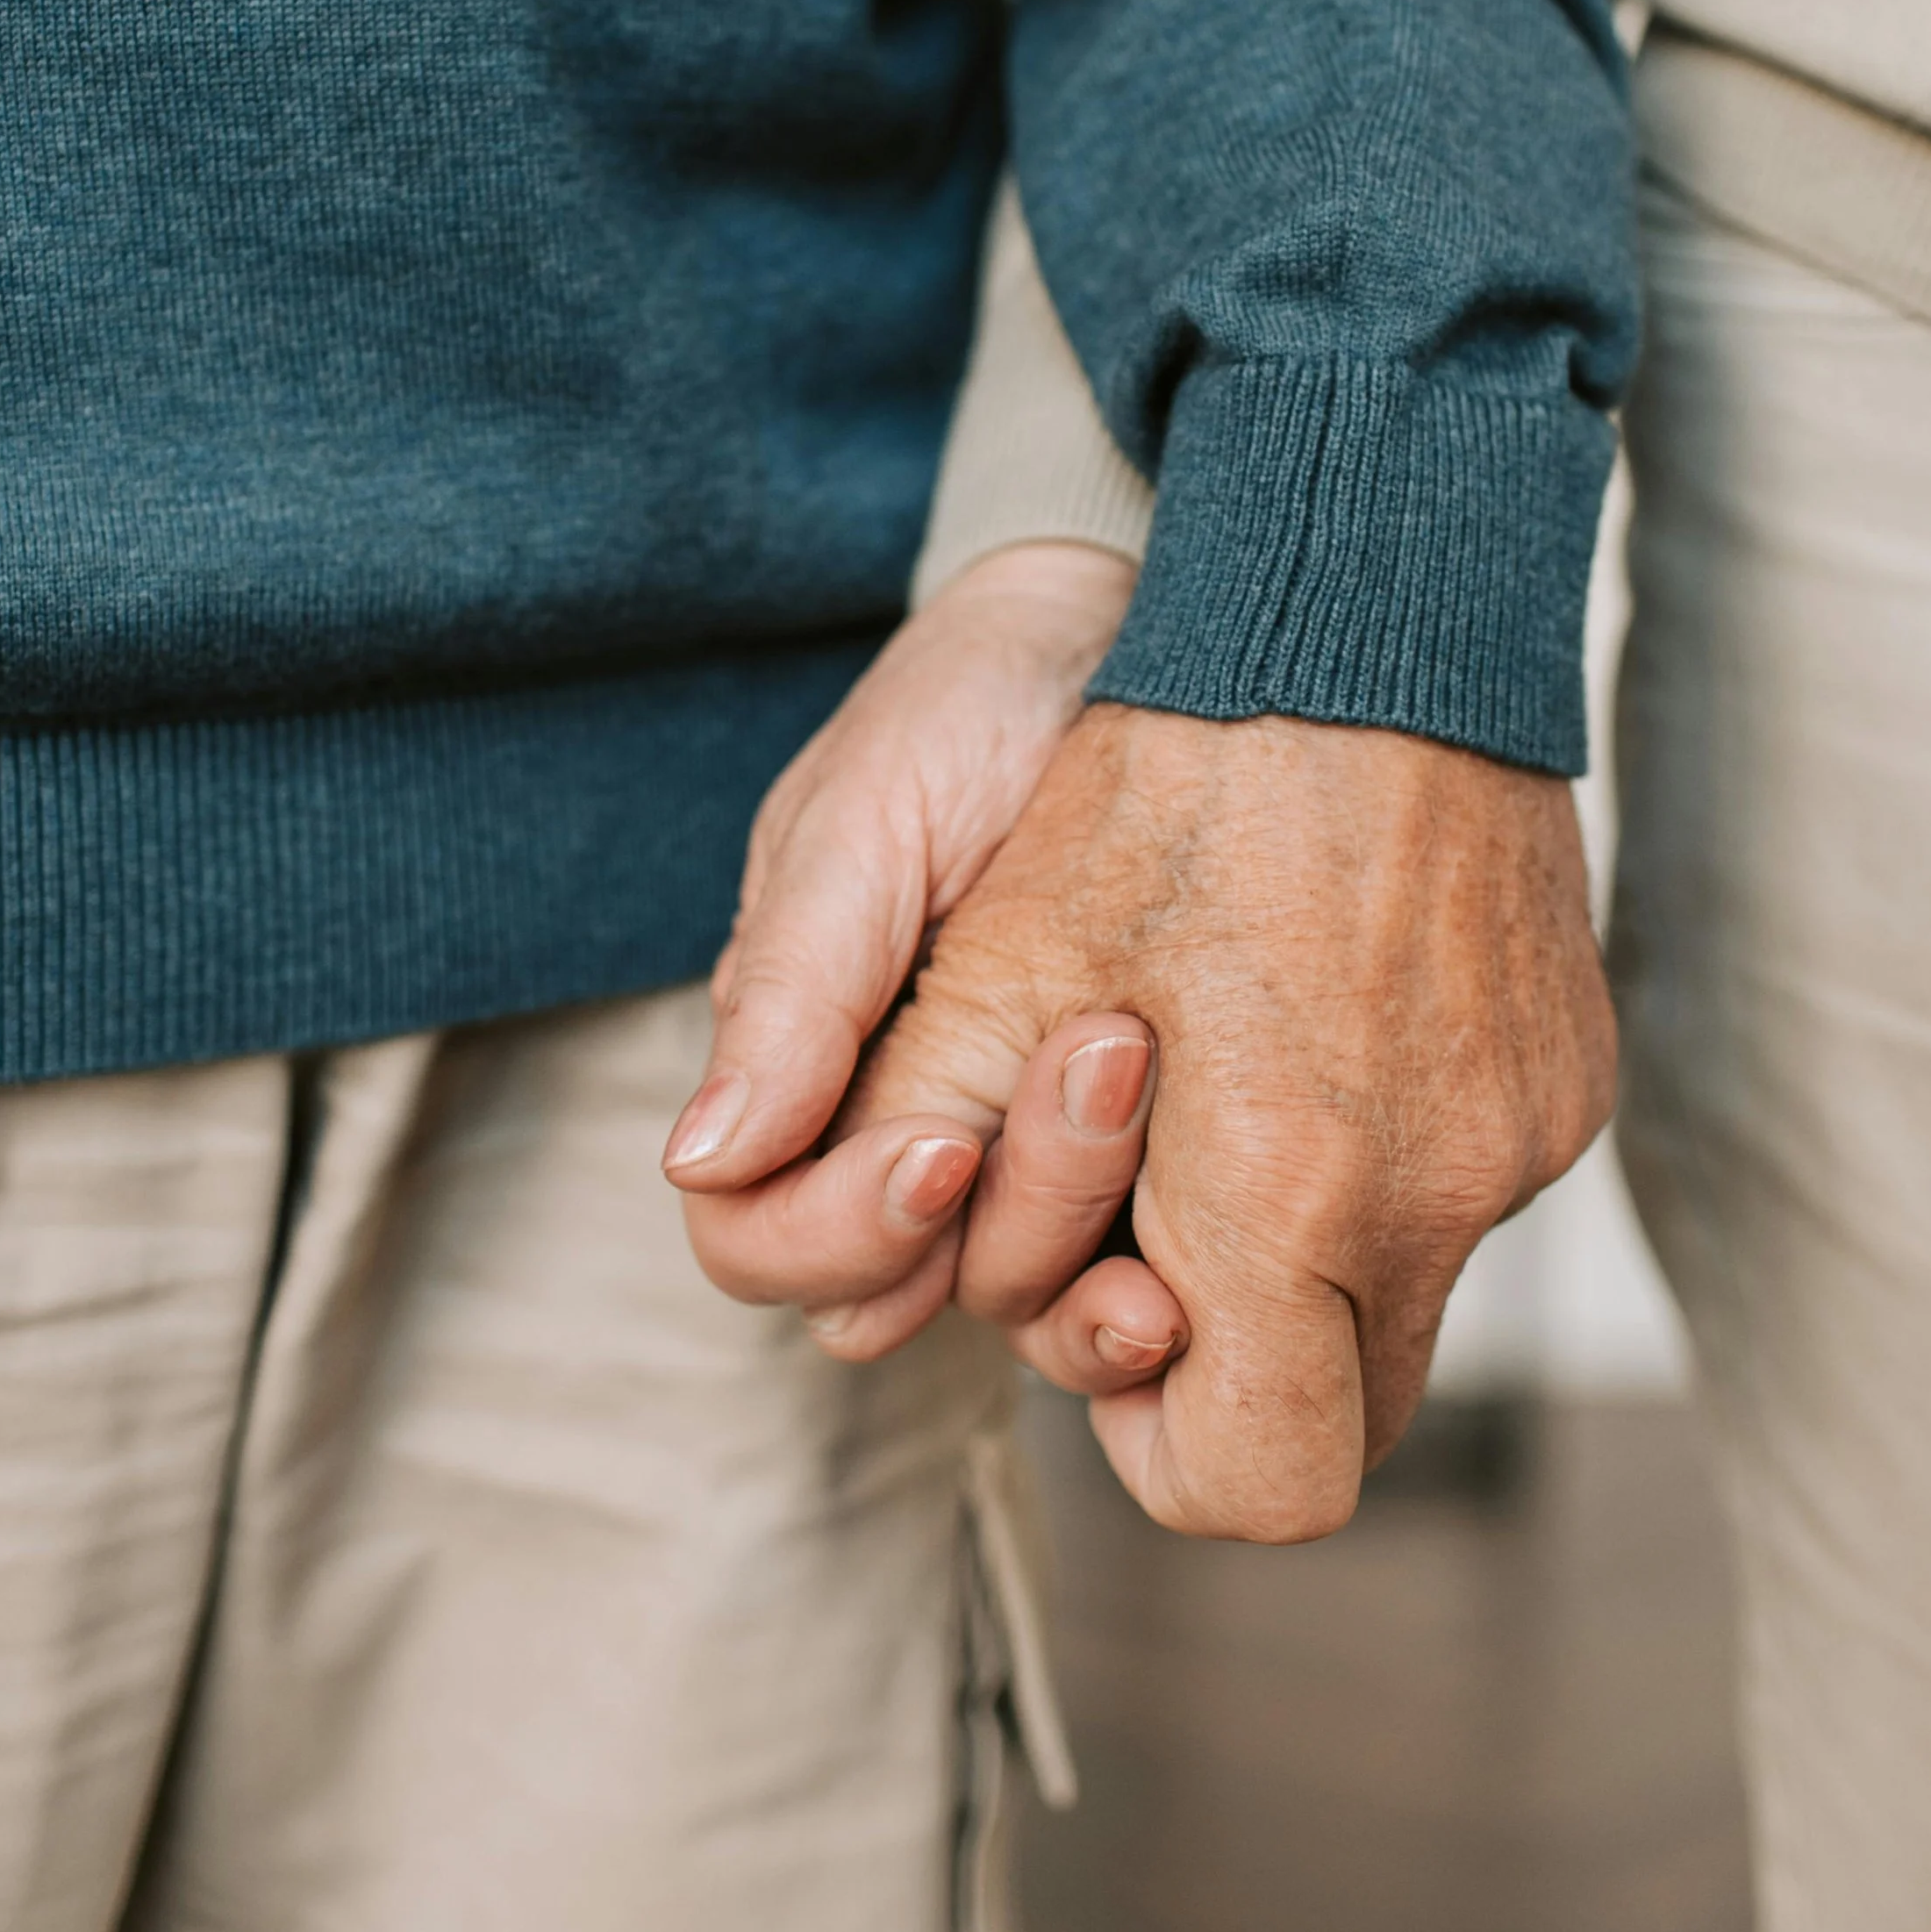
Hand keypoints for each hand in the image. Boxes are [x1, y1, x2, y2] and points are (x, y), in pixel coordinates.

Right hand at [667, 542, 1189, 1395]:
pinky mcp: (1142, 1143)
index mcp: (800, 1061)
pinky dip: (1177, 1267)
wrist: (1127, 627)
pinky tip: (1229, 1241)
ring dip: (1090, 1280)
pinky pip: (1134, 1262)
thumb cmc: (972, 703)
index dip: (837, 1229)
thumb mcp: (867, 818)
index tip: (944, 1147)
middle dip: (995, 1239)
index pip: (757, 1232)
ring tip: (1168, 1194)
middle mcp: (901, 1123)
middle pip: (890, 1294)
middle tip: (1101, 1094)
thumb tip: (701, 1160)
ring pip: (1019, 1304)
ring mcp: (1022, 1141)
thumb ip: (790, 989)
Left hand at [673, 653, 1615, 1540]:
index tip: (1103, 1308)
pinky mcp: (1571, 1066)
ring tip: (1214, 1052)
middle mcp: (1444, 1194)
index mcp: (1293, 1196)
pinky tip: (1306, 996)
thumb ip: (860, 1090)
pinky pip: (1460, 1180)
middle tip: (1139, 1194)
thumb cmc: (1170, 753)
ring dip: (1295, 1231)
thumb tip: (711, 1176)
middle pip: (1331, 1415)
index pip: (1250, 1484)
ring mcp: (1528, 1130)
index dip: (1155, 1439)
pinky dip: (1374, 1143)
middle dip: (1217, 1344)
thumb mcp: (983, 927)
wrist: (1379, 580)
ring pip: (1395, 1290)